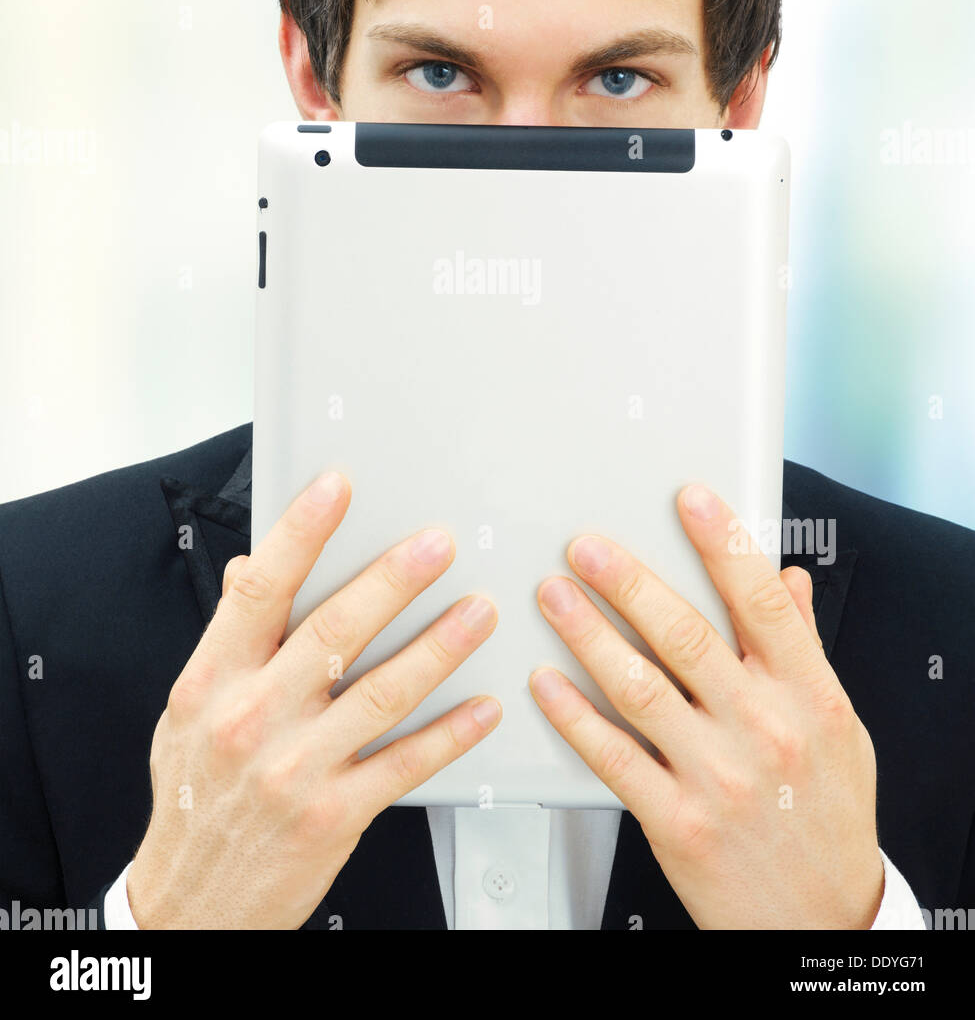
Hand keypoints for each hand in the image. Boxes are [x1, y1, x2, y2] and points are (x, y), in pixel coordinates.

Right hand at [127, 470, 499, 928]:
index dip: (301, 533)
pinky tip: (483, 706)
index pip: (260, 590)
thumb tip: (253, 571)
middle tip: (436, 545)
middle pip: (334, 631)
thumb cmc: (195, 798)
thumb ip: (229, 640)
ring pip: (382, 692)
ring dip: (439, 646)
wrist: (192, 905)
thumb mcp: (189, 711)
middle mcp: (254, 719)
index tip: (337, 488)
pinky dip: (450, 733)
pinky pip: (405, 764)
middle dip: (393, 580)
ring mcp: (297, 769)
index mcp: (214, 681)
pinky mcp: (336, 815)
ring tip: (478, 611)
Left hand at [529, 483, 883, 928]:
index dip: (723, 544)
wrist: (820, 920)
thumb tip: (788, 580)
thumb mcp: (836, 726)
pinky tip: (545, 682)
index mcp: (807, 696)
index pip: (762, 602)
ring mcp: (718, 778)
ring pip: (639, 688)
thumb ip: (803, 649)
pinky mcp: (677, 821)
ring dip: (588, 635)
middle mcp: (764, 730)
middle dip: (627, 582)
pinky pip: (613, 757)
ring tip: (554, 596)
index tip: (688, 500)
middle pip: (686, 636)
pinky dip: (573, 716)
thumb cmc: (827, 816)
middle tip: (585, 546)